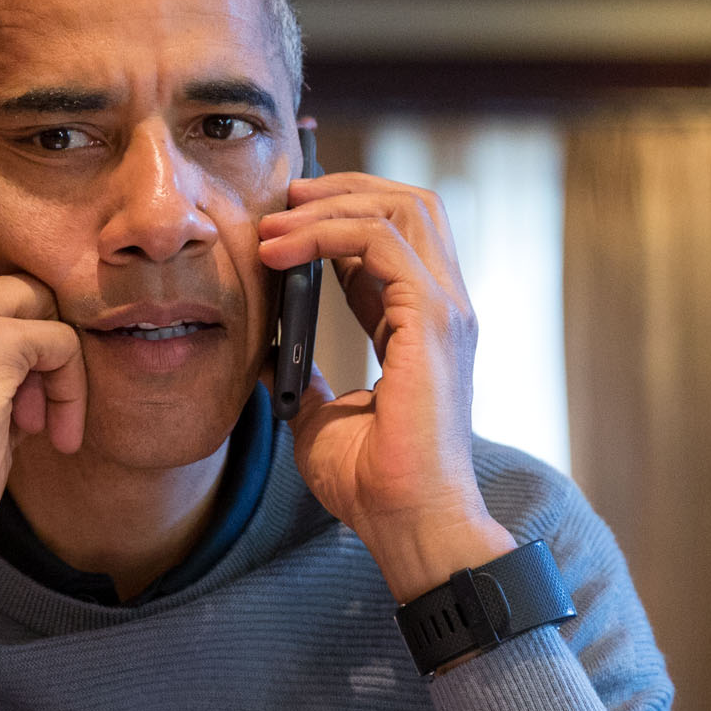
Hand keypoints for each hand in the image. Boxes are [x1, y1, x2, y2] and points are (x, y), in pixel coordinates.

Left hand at [258, 172, 515, 599]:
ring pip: (402, 207)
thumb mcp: (319, 417)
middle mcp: (444, 307)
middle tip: (283, 197)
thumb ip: (303, 377)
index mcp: (423, 325)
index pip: (395, 238)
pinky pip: (380, 241)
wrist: (406, 521)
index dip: (341, 213)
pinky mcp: (433, 319)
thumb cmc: (372, 483)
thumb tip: (264, 355)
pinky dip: (325, 233)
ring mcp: (446, 308)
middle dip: (344, 188)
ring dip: (330, 204)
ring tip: (274, 223)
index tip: (283, 216)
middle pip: (412, 203)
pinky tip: (280, 252)